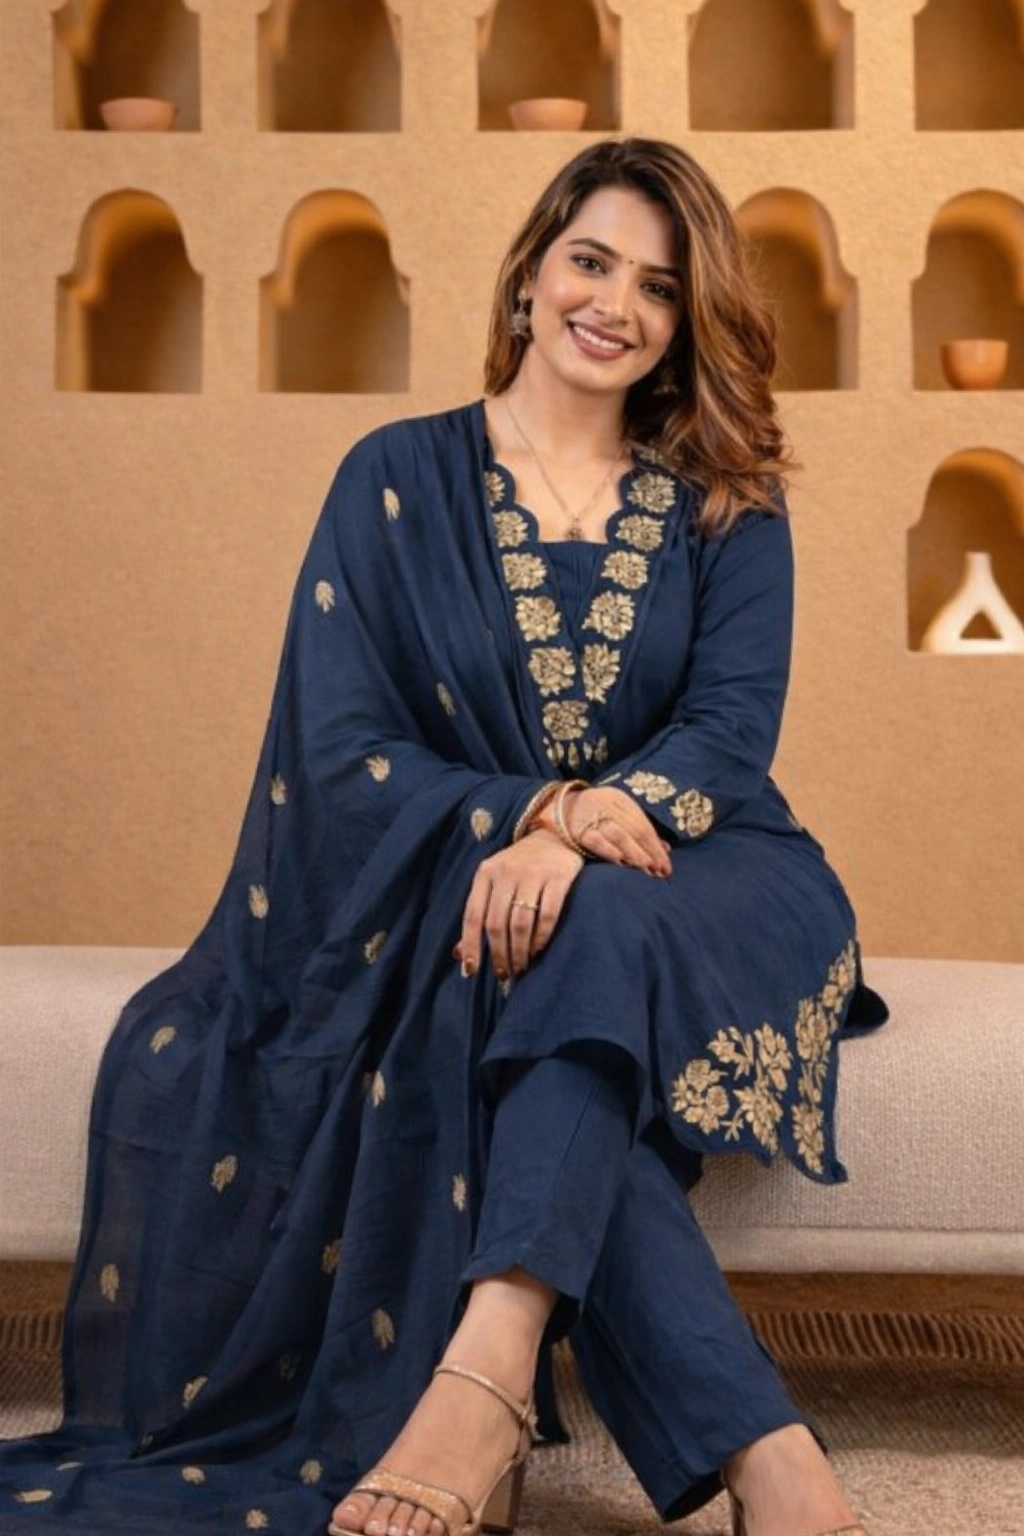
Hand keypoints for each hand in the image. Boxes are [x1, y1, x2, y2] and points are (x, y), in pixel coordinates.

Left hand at [456, 832, 582, 981]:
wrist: (557, 835)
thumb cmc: (520, 867)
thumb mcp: (494, 882)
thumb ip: (479, 914)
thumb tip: (459, 955)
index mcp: (485, 873)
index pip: (473, 914)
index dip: (471, 945)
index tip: (472, 970)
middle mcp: (506, 872)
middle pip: (496, 923)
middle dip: (499, 954)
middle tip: (505, 974)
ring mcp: (533, 874)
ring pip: (520, 922)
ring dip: (519, 950)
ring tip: (521, 967)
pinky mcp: (558, 877)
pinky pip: (548, 914)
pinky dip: (541, 937)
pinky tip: (539, 950)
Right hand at [565, 786, 671, 876]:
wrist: (555, 806)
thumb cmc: (592, 813)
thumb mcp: (616, 813)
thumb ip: (638, 829)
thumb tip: (665, 849)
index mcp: (620, 799)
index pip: (643, 825)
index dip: (657, 847)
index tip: (667, 867)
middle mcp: (607, 805)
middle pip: (635, 830)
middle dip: (650, 853)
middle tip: (660, 872)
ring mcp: (591, 817)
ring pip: (619, 835)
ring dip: (634, 854)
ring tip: (646, 869)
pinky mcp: (576, 830)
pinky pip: (596, 840)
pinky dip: (609, 851)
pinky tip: (621, 863)